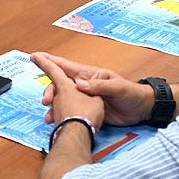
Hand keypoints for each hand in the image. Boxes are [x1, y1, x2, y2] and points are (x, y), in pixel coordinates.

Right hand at [32, 52, 154, 125]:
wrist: (142, 110)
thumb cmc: (132, 94)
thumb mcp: (118, 87)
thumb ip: (99, 86)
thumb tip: (78, 85)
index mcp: (90, 75)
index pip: (66, 66)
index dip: (50, 61)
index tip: (35, 56)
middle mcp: (85, 86)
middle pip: (61, 85)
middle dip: (50, 91)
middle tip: (45, 101)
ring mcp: (85, 99)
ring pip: (63, 99)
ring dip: (54, 106)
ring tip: (49, 116)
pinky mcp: (89, 111)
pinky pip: (71, 111)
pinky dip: (62, 115)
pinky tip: (57, 122)